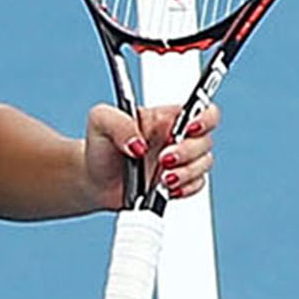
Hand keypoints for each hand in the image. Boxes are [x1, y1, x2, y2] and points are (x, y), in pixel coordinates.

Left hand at [83, 100, 220, 208]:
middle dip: (188, 151)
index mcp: (165, 117)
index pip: (200, 109)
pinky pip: (196, 185)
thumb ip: (119, 123)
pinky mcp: (178, 182)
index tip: (189, 128)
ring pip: (204, 163)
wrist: (93, 179)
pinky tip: (168, 190)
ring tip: (163, 179)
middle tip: (164, 160)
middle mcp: (177, 137)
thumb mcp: (100, 122)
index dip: (204, 118)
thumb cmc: (100, 145)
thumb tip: (138, 144)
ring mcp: (180, 161)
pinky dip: (186, 189)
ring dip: (187, 173)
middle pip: (205, 140)